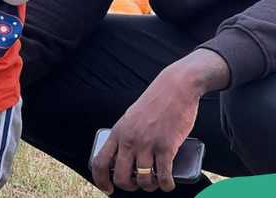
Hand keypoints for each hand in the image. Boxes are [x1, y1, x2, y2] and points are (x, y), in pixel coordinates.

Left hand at [90, 68, 201, 193]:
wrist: (175, 87)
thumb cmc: (155, 103)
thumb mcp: (131, 118)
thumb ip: (125, 135)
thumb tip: (124, 157)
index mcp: (117, 132)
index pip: (100, 162)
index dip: (101, 180)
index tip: (108, 189)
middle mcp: (129, 140)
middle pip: (121, 176)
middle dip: (129, 186)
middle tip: (137, 185)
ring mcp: (147, 144)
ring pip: (143, 180)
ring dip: (150, 186)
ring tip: (155, 183)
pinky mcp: (166, 146)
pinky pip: (163, 176)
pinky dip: (166, 185)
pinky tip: (168, 184)